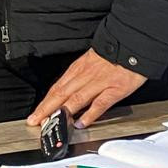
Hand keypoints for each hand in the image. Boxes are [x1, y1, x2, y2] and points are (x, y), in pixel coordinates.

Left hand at [27, 49, 146, 128]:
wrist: (132, 44)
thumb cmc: (113, 53)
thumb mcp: (90, 61)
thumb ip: (79, 76)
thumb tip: (68, 93)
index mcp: (78, 69)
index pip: (57, 87)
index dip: (45, 102)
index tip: (36, 113)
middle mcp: (85, 75)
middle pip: (61, 94)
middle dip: (46, 109)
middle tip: (35, 121)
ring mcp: (100, 83)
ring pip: (76, 99)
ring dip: (62, 113)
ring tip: (51, 124)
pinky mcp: (115, 89)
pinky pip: (100, 103)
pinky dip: (89, 114)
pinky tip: (81, 123)